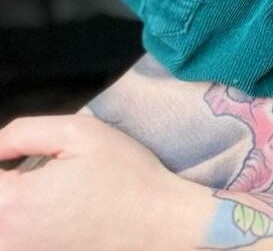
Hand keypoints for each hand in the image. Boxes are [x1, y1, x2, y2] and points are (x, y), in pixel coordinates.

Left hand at [0, 113, 208, 250]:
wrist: (157, 223)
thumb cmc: (125, 176)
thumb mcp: (80, 133)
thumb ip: (23, 132)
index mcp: (12, 202)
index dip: (4, 155)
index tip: (22, 152)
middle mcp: (6, 239)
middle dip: (11, 177)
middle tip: (42, 165)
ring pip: (4, 217)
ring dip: (16, 198)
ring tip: (53, 188)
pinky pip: (15, 236)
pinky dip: (24, 221)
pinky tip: (53, 208)